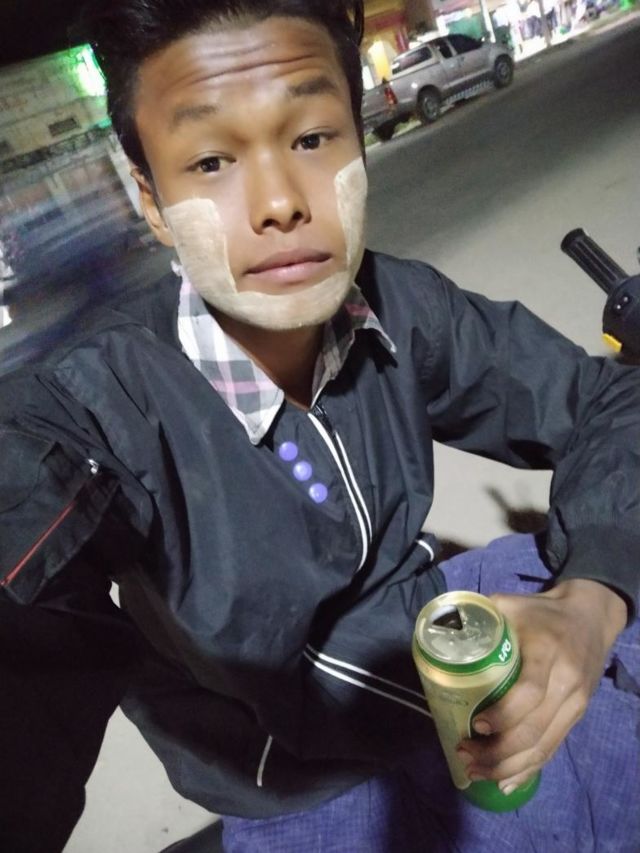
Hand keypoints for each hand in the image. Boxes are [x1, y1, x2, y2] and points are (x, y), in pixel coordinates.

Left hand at [456, 579, 626, 794]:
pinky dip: (528, 770)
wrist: (590, 618)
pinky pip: (553, 748)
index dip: (503, 714)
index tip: (477, 725)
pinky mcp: (577, 716)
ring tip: (476, 771)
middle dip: (497, 752)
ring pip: (543, 746)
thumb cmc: (541, 612)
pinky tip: (506, 783)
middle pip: (534, 730)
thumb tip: (440, 628)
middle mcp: (566, 683)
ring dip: (507, 767)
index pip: (530, 693)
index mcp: (547, 653)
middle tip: (464, 754)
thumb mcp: (511, 603)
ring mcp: (575, 704)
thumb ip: (479, 614)